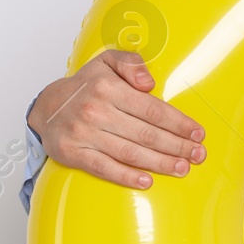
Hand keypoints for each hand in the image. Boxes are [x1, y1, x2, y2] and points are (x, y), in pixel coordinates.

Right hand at [27, 49, 205, 188]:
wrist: (46, 107)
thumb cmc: (85, 86)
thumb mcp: (106, 62)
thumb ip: (131, 64)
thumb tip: (149, 82)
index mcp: (108, 87)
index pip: (152, 109)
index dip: (179, 123)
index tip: (197, 134)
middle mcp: (96, 111)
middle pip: (146, 133)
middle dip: (176, 146)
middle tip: (197, 155)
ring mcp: (84, 134)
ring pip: (130, 153)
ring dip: (160, 163)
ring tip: (182, 168)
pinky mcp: (74, 153)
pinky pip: (105, 168)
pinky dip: (127, 177)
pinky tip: (147, 181)